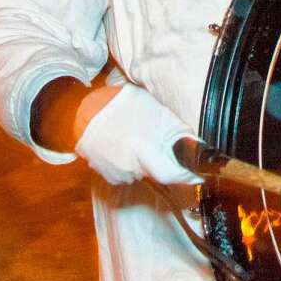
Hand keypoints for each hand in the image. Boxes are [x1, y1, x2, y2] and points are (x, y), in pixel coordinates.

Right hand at [74, 84, 201, 185]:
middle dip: (164, 162)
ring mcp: (115, 173)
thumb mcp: (156, 109)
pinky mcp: (106, 175)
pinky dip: (130, 164)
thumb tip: (196, 144)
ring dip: (145, 162)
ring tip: (139, 140)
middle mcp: (128, 166)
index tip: (195, 172)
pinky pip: (126, 174)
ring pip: (142, 174)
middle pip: (157, 174)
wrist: (84, 111)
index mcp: (143, 149)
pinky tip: (126, 146)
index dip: (186, 174)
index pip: (172, 174)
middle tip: (161, 144)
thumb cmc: (121, 105)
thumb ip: (177, 130)